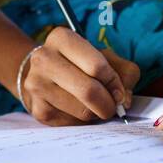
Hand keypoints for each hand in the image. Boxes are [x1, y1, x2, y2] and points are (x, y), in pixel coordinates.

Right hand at [18, 27, 139, 125]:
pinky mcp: (38, 109)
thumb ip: (125, 72)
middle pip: (89, 91)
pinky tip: (76, 111)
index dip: (114, 82)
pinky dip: (81, 122)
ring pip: (83, 111)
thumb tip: (122, 100)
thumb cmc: (80, 65)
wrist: (44, 77)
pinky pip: (72, 124)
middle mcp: (44, 58)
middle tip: (111, 105)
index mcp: (61, 38)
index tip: (116, 88)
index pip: (97, 66)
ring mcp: (36, 84)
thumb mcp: (106, 58)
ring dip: (95, 113)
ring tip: (91, 104)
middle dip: (108, 103)